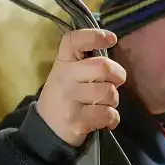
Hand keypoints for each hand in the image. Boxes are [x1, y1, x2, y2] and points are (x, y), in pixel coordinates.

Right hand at [36, 29, 127, 146]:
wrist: (46, 129)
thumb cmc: (66, 97)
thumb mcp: (68, 75)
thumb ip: (86, 63)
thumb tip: (112, 51)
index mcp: (63, 62)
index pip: (74, 40)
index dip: (94, 36)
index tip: (111, 39)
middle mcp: (65, 77)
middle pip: (102, 67)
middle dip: (117, 75)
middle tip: (114, 83)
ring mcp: (69, 99)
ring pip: (109, 92)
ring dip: (113, 101)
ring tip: (102, 105)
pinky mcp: (76, 120)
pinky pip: (108, 114)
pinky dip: (112, 119)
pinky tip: (103, 120)